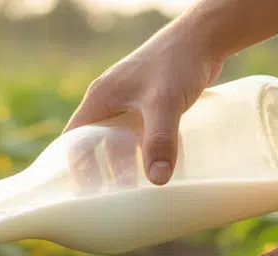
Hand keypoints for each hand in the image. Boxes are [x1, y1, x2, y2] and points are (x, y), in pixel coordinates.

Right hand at [65, 27, 223, 184]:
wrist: (204, 37)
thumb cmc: (176, 63)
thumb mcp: (165, 104)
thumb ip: (160, 141)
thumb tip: (158, 180)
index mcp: (100, 99)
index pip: (73, 138)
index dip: (74, 166)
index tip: (83, 191)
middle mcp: (110, 99)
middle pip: (95, 142)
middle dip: (102, 169)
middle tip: (111, 196)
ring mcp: (131, 99)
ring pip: (119, 138)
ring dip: (125, 161)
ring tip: (135, 187)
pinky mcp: (151, 101)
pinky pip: (139, 131)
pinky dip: (144, 149)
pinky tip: (158, 164)